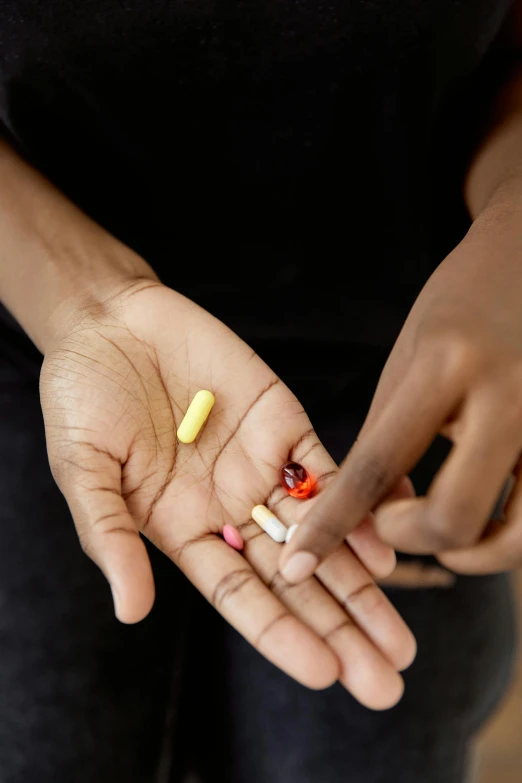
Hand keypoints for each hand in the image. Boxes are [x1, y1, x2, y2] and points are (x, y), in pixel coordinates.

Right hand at [41, 278, 414, 708]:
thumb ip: (110, 537)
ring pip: (322, 533)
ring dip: (361, 584)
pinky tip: (384, 549)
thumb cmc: (83, 398)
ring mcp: (260, 466)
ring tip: (398, 637)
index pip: (239, 595)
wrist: (111, 323)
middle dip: (338, 628)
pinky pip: (326, 469)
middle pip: (293, 578)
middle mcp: (229, 507)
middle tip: (384, 681)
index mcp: (183, 528)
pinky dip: (357, 505)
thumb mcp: (83, 471)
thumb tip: (131, 612)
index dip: (280, 634)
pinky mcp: (282, 421)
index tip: (323, 673)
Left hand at [280, 196, 521, 581]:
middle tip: (392, 525)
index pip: (379, 465)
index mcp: (448, 367)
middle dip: (410, 539)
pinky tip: (482, 509)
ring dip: (469, 551)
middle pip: (454, 518)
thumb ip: (388, 439)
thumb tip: (374, 515)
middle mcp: (510, 398)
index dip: (333, 523)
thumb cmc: (462, 303)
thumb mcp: (410, 358)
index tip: (299, 562)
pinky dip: (506, 530)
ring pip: (517, 536)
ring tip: (437, 527)